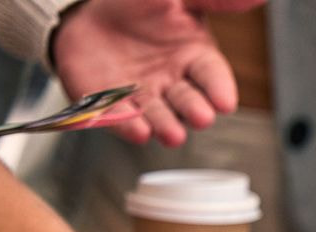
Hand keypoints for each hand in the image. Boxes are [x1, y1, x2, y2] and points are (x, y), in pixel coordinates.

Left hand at [50, 0, 264, 146]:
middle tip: (201, 116)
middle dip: (196, 112)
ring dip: (167, 127)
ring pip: (160, 117)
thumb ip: (213, 1)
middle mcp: (175, 84)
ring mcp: (145, 97)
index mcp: (196, 59)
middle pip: (191, 103)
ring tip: (172, 134)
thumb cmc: (140, 7)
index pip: (214, 77)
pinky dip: (127, 125)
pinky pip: (121, 119)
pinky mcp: (113, 106)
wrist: (90, 15)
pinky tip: (136, 129)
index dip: (220, 90)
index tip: (225, 102)